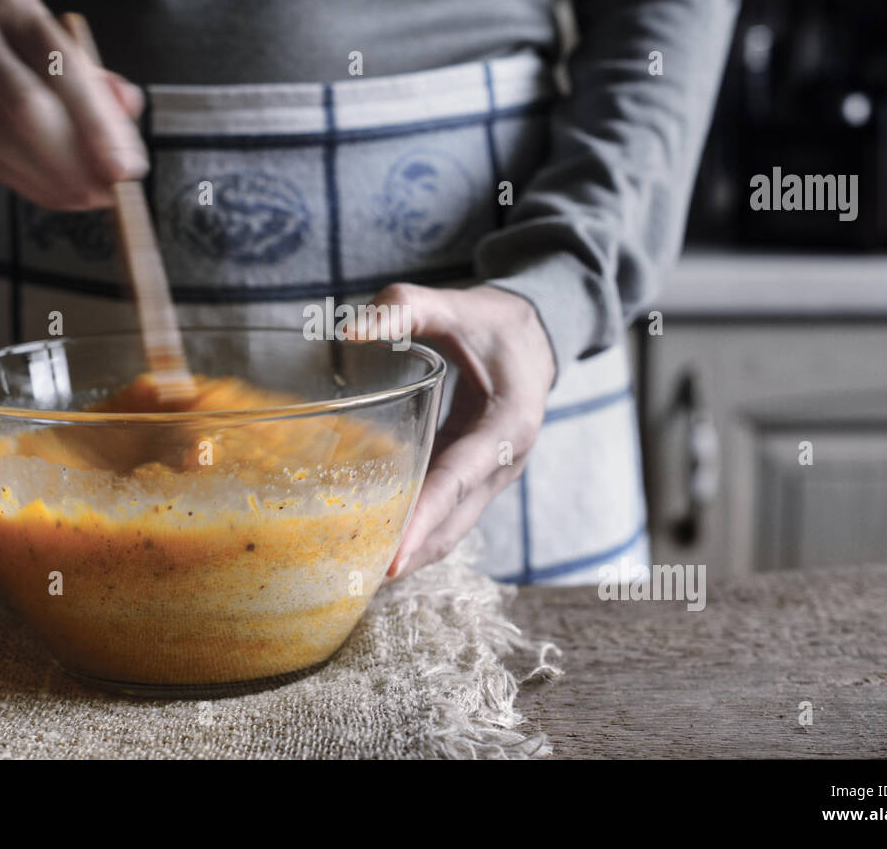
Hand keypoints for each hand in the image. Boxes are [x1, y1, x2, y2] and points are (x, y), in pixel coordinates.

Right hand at [0, 0, 145, 209]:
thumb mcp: (58, 53)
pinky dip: (22, 182)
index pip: (62, 67)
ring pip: (0, 138)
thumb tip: (129, 106)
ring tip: (82, 197)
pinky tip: (50, 191)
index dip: (95, 124)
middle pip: (26, 107)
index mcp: (16, 9)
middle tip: (103, 193)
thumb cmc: (14, 55)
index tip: (121, 169)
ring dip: (49, 180)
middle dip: (72, 161)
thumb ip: (98, 84)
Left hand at [360, 283, 556, 578]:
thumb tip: (348, 329)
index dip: (425, 520)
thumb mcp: (458, 305)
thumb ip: (406, 308)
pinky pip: (444, 513)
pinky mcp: (474, 476)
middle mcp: (504, 462)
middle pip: (453, 523)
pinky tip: (373, 539)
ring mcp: (491, 476)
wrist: (538, 334)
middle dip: (410, 554)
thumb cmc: (496, 321)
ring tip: (357, 574)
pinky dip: (414, 531)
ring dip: (410, 553)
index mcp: (507, 426)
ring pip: (450, 528)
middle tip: (356, 580)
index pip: (458, 481)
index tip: (393, 558)